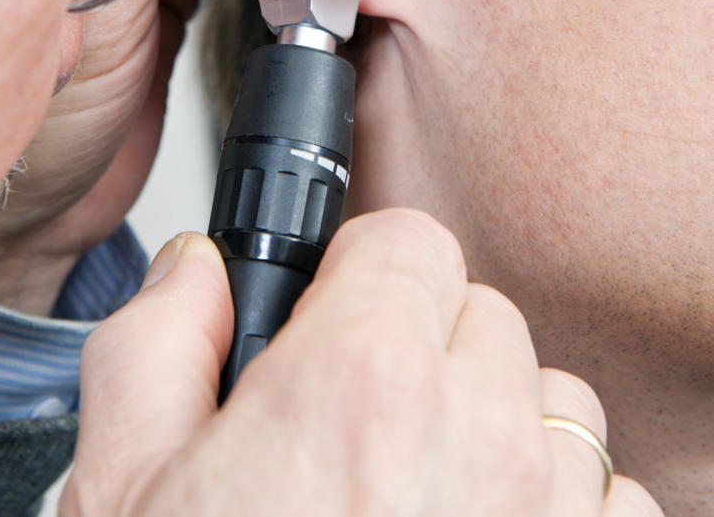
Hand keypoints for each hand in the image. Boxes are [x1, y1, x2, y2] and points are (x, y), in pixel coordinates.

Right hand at [60, 210, 662, 515]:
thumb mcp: (124, 495)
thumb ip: (159, 346)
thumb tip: (202, 272)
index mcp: (364, 383)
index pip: (409, 244)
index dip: (361, 277)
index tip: (336, 324)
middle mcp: (483, 437)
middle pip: (482, 318)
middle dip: (425, 351)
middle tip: (363, 433)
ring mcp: (559, 515)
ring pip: (553, 403)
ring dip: (498, 431)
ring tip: (421, 506)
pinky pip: (608, 499)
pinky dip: (557, 511)